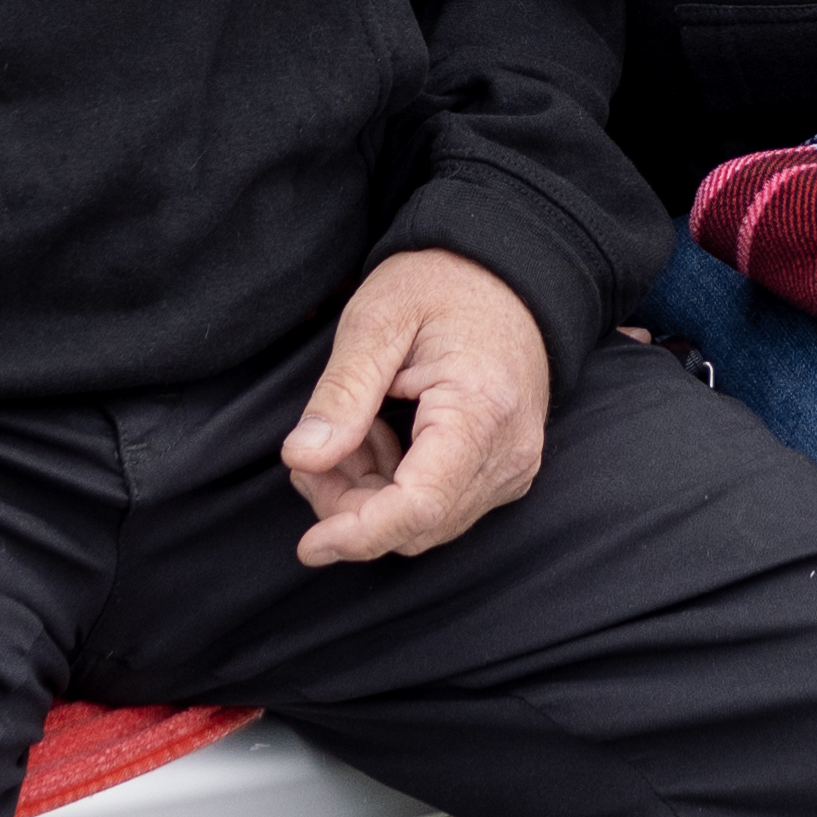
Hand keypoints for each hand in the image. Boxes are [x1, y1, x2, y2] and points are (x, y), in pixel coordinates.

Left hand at [278, 248, 549, 566]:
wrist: (508, 272)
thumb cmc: (443, 283)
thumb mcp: (377, 318)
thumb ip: (342, 392)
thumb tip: (302, 457)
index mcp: (481, 411)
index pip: (419, 506)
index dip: (358, 533)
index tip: (309, 544)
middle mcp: (509, 451)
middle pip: (417, 524)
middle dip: (351, 508)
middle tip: (311, 455)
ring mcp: (513, 465)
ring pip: (426, 523)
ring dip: (370, 497)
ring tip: (347, 432)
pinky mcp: (506, 468)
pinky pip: (443, 506)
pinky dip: (396, 488)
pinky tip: (379, 437)